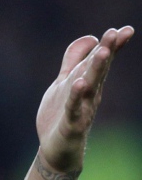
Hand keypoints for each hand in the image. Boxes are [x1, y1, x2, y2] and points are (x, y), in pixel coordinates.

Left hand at [36, 26, 132, 175]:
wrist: (56, 150)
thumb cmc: (62, 113)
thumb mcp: (64, 82)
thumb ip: (73, 60)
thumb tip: (90, 37)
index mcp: (89, 82)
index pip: (102, 61)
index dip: (112, 45)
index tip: (124, 30)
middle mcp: (90, 94)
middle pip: (98, 70)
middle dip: (106, 51)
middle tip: (115, 33)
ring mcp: (82, 108)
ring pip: (90, 86)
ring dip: (96, 69)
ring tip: (103, 52)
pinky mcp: (71, 124)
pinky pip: (74, 108)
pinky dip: (76, 97)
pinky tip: (79, 84)